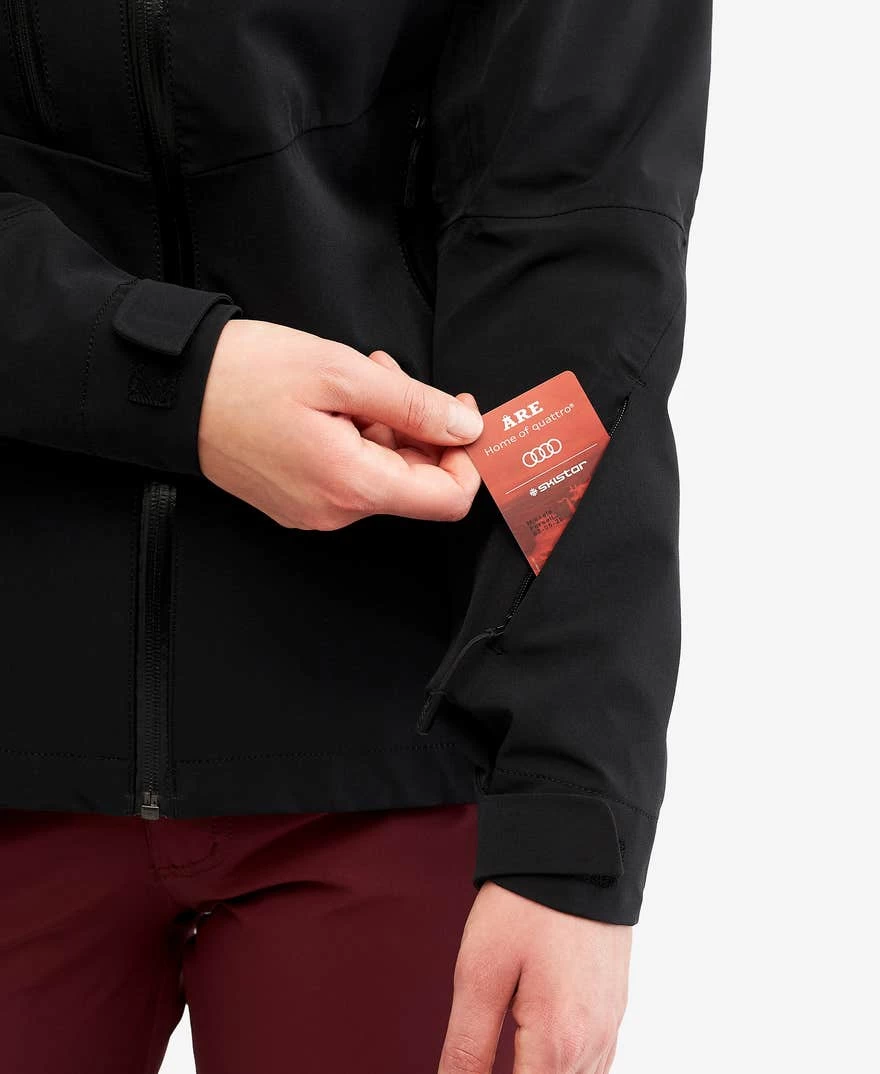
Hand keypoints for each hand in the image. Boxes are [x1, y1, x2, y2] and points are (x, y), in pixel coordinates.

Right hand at [197, 318, 482, 528]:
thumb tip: (465, 427)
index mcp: (352, 485)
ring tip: (358, 375)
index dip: (466, 457)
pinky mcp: (295, 499)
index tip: (458, 413)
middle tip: (389, 373)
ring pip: (381, 472)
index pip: (448, 500)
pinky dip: (357, 435)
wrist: (172, 391)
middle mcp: (335, 511)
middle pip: (414, 482)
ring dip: (385, 422)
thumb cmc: (245, 376)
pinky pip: (349, 473)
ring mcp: (312, 509)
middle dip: (417, 425)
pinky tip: (335, 399)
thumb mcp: (341, 373)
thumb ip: (414, 403)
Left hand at [440, 882, 630, 1073]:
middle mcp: (593, 1045)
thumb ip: (467, 1048)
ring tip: (507, 1054)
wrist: (575, 850)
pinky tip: (538, 1054)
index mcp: (558, 1043)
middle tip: (484, 1056)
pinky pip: (594, 1064)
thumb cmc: (526, 905)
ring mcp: (609, 1027)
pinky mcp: (613, 1008)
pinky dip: (564, 1069)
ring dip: (541, 1073)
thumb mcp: (479, 974)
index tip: (468, 1070)